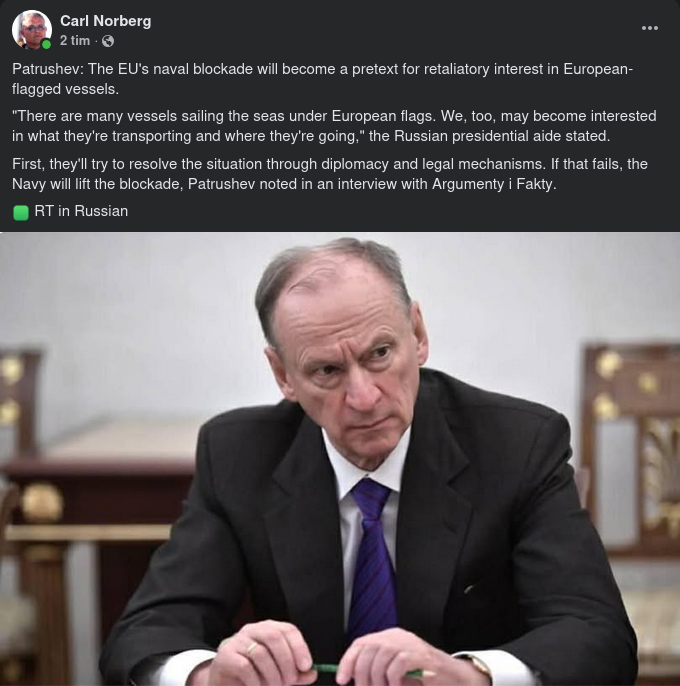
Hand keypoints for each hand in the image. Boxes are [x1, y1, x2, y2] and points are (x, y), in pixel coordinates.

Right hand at [194, 620, 317, 685]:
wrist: (223, 682)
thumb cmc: (253, 676)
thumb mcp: (278, 673)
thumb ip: (295, 673)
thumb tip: (312, 674)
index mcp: (268, 629)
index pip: (287, 629)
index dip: (299, 647)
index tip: (306, 666)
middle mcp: (252, 630)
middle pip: (274, 637)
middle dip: (286, 661)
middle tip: (289, 682)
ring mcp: (237, 641)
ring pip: (260, 653)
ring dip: (272, 675)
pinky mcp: (225, 656)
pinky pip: (245, 666)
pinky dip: (256, 681)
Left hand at [336, 628, 490, 685]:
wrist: (453, 678)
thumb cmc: (422, 678)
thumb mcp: (393, 672)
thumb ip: (375, 670)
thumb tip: (351, 678)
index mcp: (389, 637)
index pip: (360, 643)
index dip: (347, 661)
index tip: (342, 680)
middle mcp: (397, 636)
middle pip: (367, 650)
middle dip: (362, 676)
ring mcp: (409, 643)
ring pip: (379, 659)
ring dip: (377, 682)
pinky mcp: (419, 655)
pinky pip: (396, 667)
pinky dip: (392, 682)